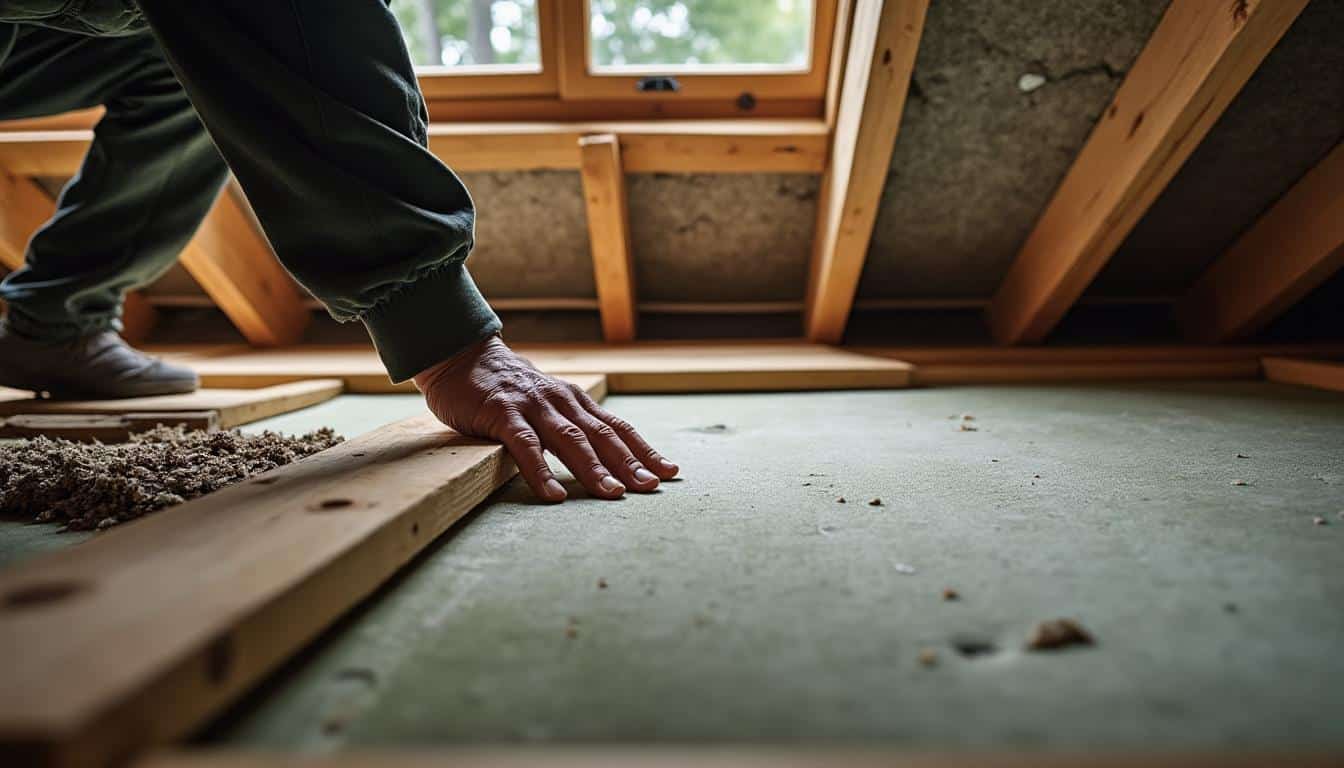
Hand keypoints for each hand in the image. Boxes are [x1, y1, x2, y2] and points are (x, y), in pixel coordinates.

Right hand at [414, 335, 678, 501]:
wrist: (460, 355)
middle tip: (652, 487)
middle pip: (602, 436)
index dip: (644, 450)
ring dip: (594, 469)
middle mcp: (561, 401)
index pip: (617, 428)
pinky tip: (554, 496)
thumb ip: (568, 423)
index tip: (669, 472)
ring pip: (571, 440)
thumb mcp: (545, 402)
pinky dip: (541, 472)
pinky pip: (526, 446)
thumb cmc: (503, 388)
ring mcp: (533, 406)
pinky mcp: (502, 413)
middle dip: (630, 462)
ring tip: (613, 494)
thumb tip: (600, 455)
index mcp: (574, 401)